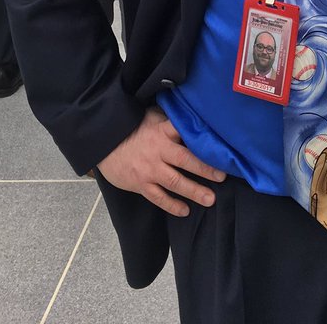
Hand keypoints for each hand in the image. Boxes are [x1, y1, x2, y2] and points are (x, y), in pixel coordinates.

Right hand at [96, 106, 226, 216]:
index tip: (219, 145)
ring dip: (193, 191)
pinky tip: (185, 210)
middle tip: (222, 177)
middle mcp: (158, 151)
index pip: (184, 132)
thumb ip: (169, 120)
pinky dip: (172, 205)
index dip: (201, 138)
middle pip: (185, 160)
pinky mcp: (140, 184)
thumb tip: (189, 116)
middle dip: (205, 169)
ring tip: (210, 199)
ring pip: (175, 182)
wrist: (104, 143)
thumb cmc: (131, 128)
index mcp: (162, 132)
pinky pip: (158, 197)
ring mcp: (149, 170)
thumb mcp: (151, 117)